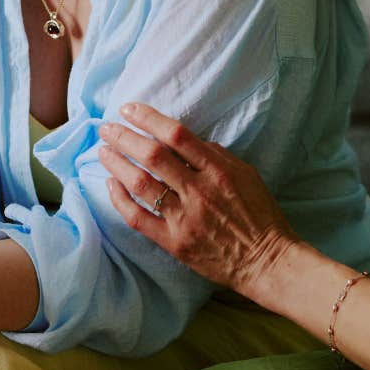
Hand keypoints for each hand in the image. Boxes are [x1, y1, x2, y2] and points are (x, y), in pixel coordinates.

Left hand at [97, 101, 301, 295]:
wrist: (266, 260)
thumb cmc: (260, 215)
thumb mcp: (247, 174)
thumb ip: (217, 155)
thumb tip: (189, 141)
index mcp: (218, 170)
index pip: (177, 135)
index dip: (149, 118)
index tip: (129, 109)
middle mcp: (198, 191)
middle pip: (152, 156)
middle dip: (124, 138)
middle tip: (106, 128)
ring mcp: (185, 218)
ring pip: (141, 184)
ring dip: (117, 165)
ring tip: (103, 151)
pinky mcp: (175, 242)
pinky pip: (139, 218)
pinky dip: (120, 200)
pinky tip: (110, 185)